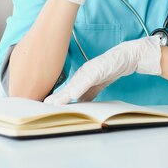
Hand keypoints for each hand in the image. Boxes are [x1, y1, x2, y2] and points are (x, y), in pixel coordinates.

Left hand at [44, 36, 161, 104]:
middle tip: (42, 108)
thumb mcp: (96, 86)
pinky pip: (88, 79)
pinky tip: (73, 94)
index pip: (66, 92)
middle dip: (55, 99)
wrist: (125, 57)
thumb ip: (86, 95)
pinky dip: (80, 87)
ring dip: (64, 94)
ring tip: (55, 103)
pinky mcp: (98, 69)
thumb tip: (77, 107)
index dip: (56, 101)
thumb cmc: (109, 70)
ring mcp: (89, 70)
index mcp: (80, 79)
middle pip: (67, 89)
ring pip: (75, 84)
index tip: (44, 110)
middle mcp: (81, 74)